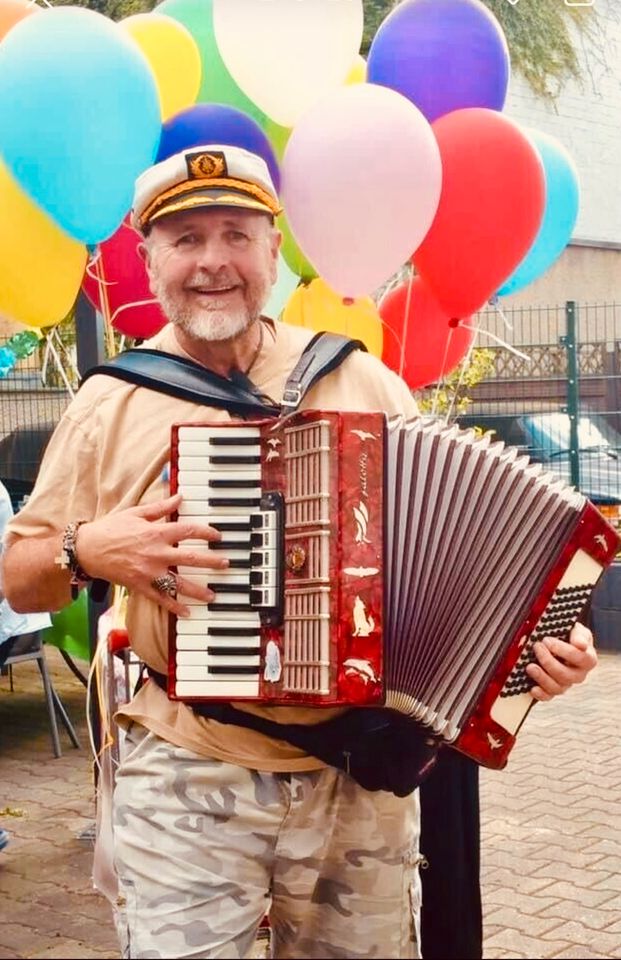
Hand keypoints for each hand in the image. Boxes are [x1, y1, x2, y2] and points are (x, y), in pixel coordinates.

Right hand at [75, 493, 228, 615]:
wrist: (87, 549)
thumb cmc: (110, 529)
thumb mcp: (135, 513)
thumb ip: (160, 508)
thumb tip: (179, 496)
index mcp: (156, 533)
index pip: (188, 531)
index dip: (206, 532)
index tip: (218, 536)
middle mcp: (155, 553)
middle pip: (190, 559)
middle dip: (211, 562)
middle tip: (225, 564)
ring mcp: (148, 572)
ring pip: (178, 583)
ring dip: (198, 590)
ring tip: (213, 595)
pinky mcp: (139, 585)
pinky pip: (160, 599)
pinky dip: (174, 607)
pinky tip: (187, 612)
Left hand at [526, 621, 596, 701]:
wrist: (562, 642)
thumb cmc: (570, 636)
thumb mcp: (577, 630)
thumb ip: (579, 635)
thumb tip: (580, 644)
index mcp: (588, 660)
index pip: (580, 658)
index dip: (563, 651)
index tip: (547, 640)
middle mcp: (579, 675)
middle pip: (566, 675)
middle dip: (548, 662)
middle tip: (537, 647)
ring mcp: (566, 684)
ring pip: (557, 688)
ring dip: (542, 678)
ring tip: (530, 666)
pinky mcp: (553, 690)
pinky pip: (549, 697)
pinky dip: (541, 695)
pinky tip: (532, 688)